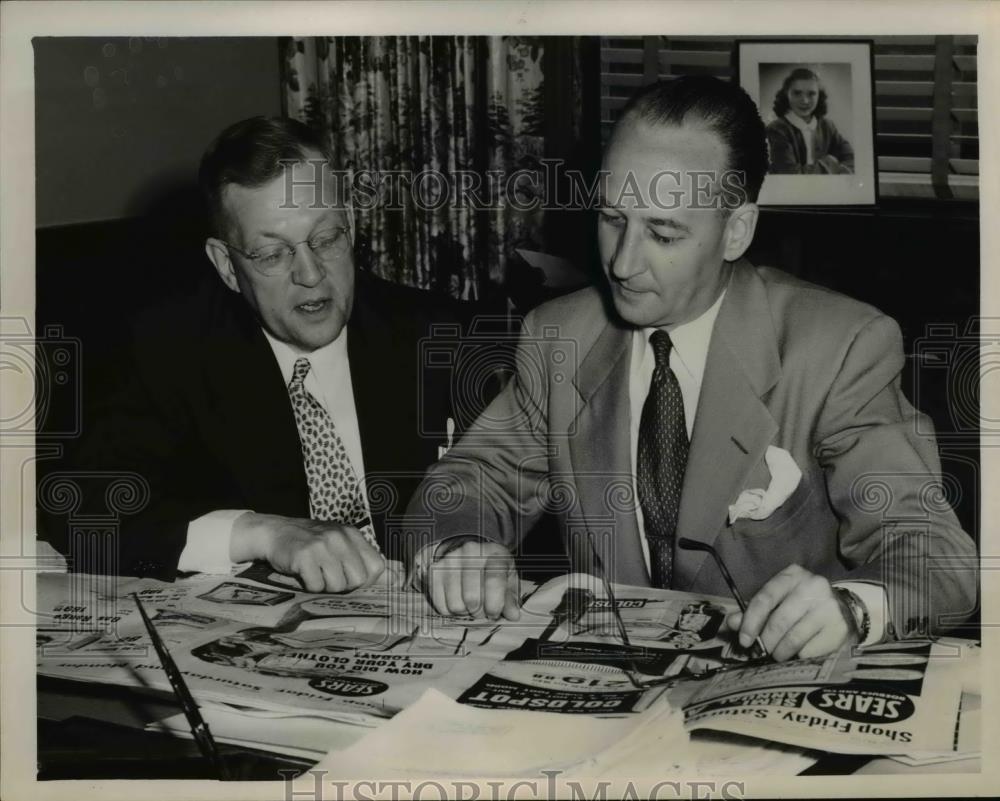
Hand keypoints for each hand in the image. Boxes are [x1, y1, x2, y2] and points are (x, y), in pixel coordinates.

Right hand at [231, 512, 384, 592]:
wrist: (274, 532)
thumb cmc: (310, 542)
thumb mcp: (339, 542)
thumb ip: (361, 558)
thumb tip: (392, 578)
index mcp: (352, 535)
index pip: (377, 566)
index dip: (367, 580)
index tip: (352, 581)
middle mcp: (340, 538)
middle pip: (358, 579)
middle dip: (345, 585)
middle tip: (329, 577)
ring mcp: (322, 546)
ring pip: (338, 585)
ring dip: (325, 586)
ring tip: (315, 573)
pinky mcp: (305, 556)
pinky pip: (316, 586)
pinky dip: (309, 586)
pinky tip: (303, 574)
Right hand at [422, 539, 519, 619]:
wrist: (469, 554)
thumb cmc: (492, 570)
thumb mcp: (507, 579)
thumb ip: (510, 598)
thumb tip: (513, 615)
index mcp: (493, 553)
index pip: (494, 581)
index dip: (495, 605)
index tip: (494, 614)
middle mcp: (470, 552)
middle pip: (472, 598)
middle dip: (479, 612)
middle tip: (481, 610)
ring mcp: (450, 560)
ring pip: (455, 605)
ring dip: (464, 612)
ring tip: (469, 605)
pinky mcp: (434, 571)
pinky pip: (441, 606)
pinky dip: (450, 611)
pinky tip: (457, 601)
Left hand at [726, 564, 855, 661]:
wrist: (845, 610)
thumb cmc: (803, 605)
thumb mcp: (779, 601)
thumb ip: (755, 610)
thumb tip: (732, 623)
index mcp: (792, 575)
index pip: (765, 598)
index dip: (751, 622)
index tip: (744, 641)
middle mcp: (813, 586)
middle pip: (779, 621)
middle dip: (766, 641)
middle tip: (763, 652)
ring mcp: (829, 606)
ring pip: (794, 638)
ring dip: (780, 652)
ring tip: (778, 655)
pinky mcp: (840, 627)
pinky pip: (810, 650)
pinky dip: (799, 656)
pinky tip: (799, 654)